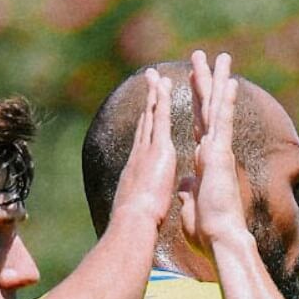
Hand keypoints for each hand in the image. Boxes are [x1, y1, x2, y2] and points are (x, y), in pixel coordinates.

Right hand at [107, 68, 175, 227]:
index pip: (145, 143)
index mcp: (139, 170)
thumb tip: (146, 204)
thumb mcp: (141, 210)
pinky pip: (161, 117)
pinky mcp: (159, 148)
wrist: (133, 222)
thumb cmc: (136, 223)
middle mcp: (140, 154)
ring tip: (156, 75)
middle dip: (148, 102)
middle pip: (145, 122)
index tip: (149, 112)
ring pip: (152, 114)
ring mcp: (148, 149)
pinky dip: (163, 99)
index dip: (147, 126)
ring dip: (155, 93)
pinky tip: (165, 83)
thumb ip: (145, 201)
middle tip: (150, 83)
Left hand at [179, 50, 251, 255]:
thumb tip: (183, 186)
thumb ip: (189, 191)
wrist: (220, 238)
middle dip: (205, 82)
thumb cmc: (207, 229)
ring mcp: (220, 150)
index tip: (194, 82)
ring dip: (218, 82)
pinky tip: (230, 82)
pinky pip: (224, 123)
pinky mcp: (221, 155)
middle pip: (209, 109)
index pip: (199, 124)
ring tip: (220, 57)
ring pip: (218, 109)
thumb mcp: (192, 205)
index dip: (197, 103)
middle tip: (202, 56)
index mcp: (205, 161)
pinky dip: (227, 103)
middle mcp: (215, 151)